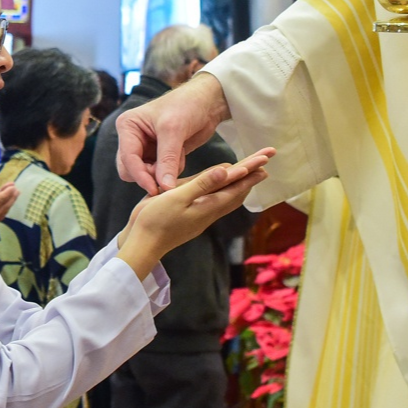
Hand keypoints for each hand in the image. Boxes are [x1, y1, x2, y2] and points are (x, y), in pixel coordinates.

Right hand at [115, 73, 230, 194]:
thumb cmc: (187, 106)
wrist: (207, 102)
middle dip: (149, 175)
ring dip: (162, 173)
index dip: (140, 176)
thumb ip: (168, 160)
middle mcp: (132, 138)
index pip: (127, 158)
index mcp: (128, 126)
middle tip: (169, 172)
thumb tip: (164, 188)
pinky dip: (170, 171)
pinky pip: (158, 173)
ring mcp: (145, 147)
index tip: (155, 190)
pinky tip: (181, 155)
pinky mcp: (158, 155)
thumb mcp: (174, 131)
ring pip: (145, 174)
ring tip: (179, 156)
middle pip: (130, 170)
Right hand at [116, 149, 273, 278]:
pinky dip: (223, 194)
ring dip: (239, 187)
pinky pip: (214, 204)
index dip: (249, 172)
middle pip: (235, 193)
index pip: (235, 186)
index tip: (265, 162)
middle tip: (264, 166)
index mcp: (207, 205)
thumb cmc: (155, 220)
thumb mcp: (177, 197)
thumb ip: (202, 184)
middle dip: (249, 179)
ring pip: (226, 200)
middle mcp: (208, 213)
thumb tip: (227, 170)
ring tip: (247, 178)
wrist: (142, 245)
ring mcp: (200, 218)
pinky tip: (217, 192)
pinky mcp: (192, 220)